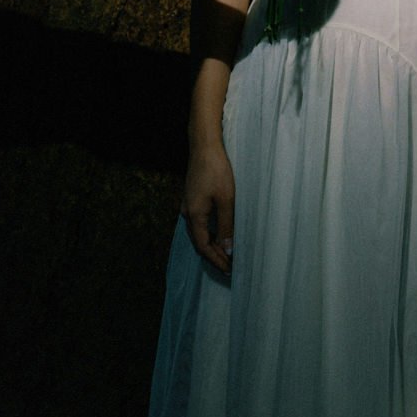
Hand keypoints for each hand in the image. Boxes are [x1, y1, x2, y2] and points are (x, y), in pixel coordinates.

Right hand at [182, 144, 235, 274]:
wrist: (204, 146)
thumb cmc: (216, 170)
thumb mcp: (226, 199)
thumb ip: (226, 225)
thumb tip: (228, 249)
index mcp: (194, 215)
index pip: (204, 246)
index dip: (216, 259)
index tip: (229, 269)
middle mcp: (187, 212)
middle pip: (199, 242)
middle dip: (214, 255)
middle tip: (229, 266)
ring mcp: (188, 205)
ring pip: (199, 232)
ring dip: (212, 244)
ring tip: (226, 253)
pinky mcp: (193, 197)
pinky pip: (199, 222)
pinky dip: (209, 232)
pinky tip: (219, 233)